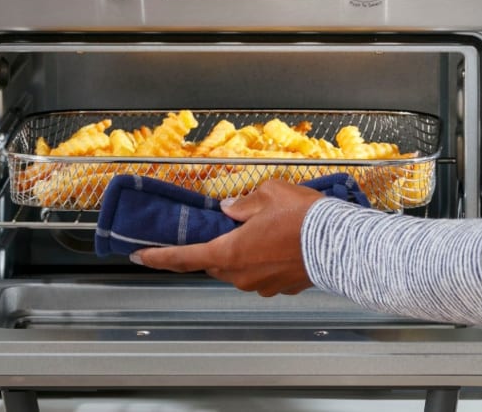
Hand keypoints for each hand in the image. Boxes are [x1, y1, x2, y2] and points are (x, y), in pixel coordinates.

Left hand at [130, 179, 324, 296]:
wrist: (341, 243)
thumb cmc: (303, 217)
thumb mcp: (269, 194)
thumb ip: (244, 203)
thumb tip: (232, 209)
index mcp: (228, 252)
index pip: (182, 258)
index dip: (157, 257)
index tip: (139, 257)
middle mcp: (240, 274)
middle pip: (214, 262)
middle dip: (215, 247)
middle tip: (227, 227)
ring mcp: (262, 284)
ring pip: (241, 268)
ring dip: (244, 252)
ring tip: (266, 229)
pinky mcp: (283, 287)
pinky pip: (264, 273)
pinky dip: (266, 259)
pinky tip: (283, 242)